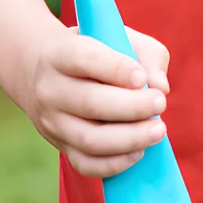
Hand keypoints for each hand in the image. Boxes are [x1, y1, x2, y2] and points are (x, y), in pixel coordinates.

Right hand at [17, 22, 170, 178]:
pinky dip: (115, 163)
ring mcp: (52, 122)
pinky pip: (85, 164)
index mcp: (61, 54)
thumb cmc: (97, 52)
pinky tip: (139, 151)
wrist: (42, 71)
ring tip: (157, 130)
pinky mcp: (60, 145)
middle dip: (132, 107)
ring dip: (129, 138)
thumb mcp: (120, 38)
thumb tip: (160, 86)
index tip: (141, 78)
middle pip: (90, 103)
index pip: (85, 60)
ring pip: (89, 138)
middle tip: (160, 103)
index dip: (116, 69)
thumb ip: (147, 55)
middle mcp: (51, 89)